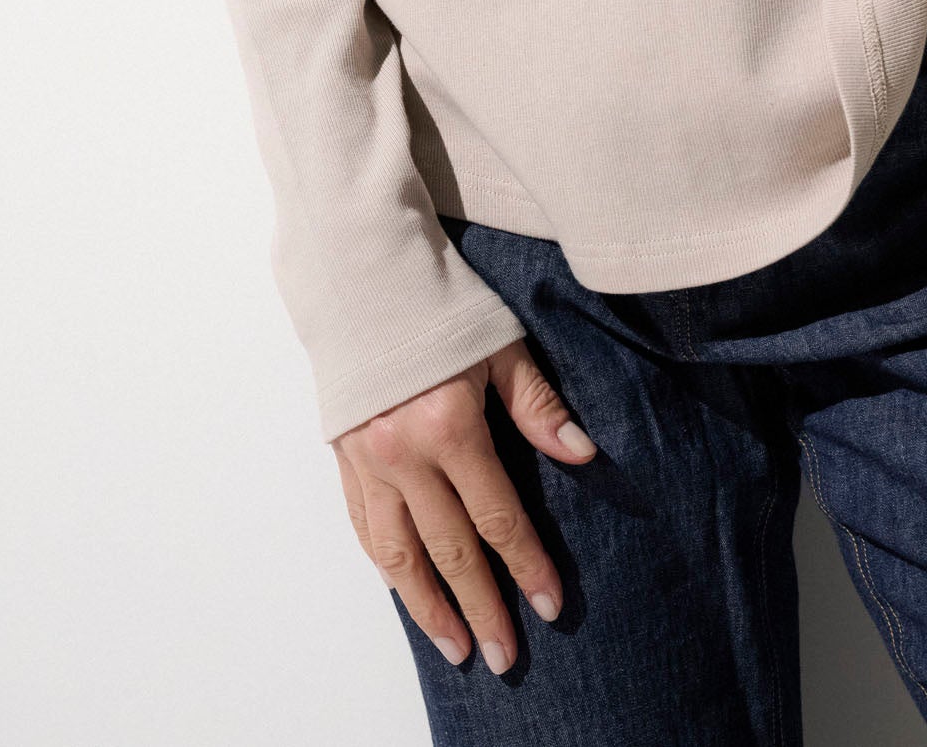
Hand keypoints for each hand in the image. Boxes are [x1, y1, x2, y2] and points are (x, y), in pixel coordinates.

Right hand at [332, 335, 596, 674]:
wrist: (362, 272)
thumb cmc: (437, 301)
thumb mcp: (499, 343)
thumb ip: (537, 406)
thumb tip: (582, 455)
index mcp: (449, 425)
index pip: (496, 516)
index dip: (526, 565)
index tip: (551, 607)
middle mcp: (404, 453)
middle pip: (449, 550)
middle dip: (481, 607)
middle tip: (506, 655)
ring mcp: (368, 461)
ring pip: (398, 554)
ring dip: (429, 606)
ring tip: (456, 646)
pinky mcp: (344, 458)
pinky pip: (365, 527)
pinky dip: (387, 567)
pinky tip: (407, 591)